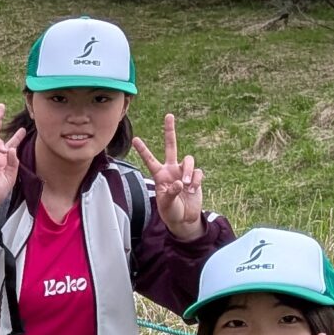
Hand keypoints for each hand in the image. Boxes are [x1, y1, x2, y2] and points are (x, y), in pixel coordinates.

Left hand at [131, 114, 205, 239]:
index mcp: (159, 174)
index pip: (150, 159)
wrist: (184, 219)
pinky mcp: (196, 177)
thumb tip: (179, 182)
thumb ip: (170, 193)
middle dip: (170, 131)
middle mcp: (171, 169)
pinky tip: (193, 189)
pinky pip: (198, 172)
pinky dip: (196, 180)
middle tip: (168, 116)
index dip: (143, 150)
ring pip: (189, 159)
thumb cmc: (171, 211)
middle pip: (171, 146)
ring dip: (189, 171)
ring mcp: (184, 172)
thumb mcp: (166, 204)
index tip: (135, 139)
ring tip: (187, 185)